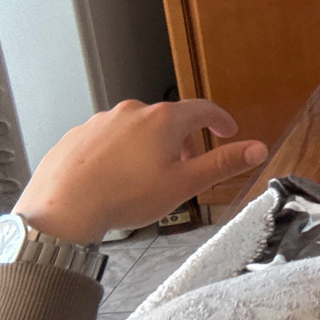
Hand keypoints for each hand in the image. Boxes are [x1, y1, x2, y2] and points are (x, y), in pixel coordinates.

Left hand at [13, 99, 266, 244]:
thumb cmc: (125, 196)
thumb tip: (257, 149)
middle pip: (168, 119)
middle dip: (182, 139)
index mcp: (163, 120)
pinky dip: (118, 152)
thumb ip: (223, 164)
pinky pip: (106, 138)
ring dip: (148, 145)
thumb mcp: (184, 184)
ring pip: (135, 128)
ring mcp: (101, 121)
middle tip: (185, 165)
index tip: (227, 131)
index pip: (203, 109)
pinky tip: (114, 177)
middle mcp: (132, 111)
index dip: (220, 120)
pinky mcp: (77, 135)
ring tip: (146, 176)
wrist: (62, 209)